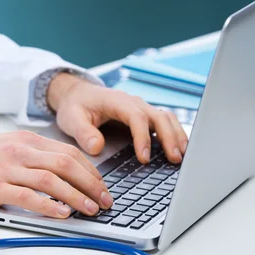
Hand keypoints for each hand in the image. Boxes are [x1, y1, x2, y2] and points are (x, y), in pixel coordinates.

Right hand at [0, 132, 113, 217]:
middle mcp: (20, 151)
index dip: (90, 170)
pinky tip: (62, 214)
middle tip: (105, 200)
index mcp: (26, 140)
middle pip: (66, 164)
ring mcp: (7, 168)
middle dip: (91, 183)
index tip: (101, 185)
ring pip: (52, 180)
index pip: (68, 153)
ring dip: (76, 196)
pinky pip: (28, 197)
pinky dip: (48, 206)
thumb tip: (59, 173)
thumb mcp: (6, 146)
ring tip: (90, 210)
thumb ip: (32, 156)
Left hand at [47, 73, 187, 162]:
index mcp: (117, 101)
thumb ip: (83, 133)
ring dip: (177, 135)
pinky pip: (165, 122)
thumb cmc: (75, 107)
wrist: (77, 95)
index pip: (136, 117)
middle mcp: (133, 103)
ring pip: (166, 118)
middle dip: (168, 138)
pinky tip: (180, 150)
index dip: (143, 137)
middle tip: (174, 159)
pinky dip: (175, 134)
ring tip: (183, 156)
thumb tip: (97, 147)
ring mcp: (141, 108)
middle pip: (158, 116)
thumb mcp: (72, 119)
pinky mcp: (144, 116)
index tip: (144, 158)